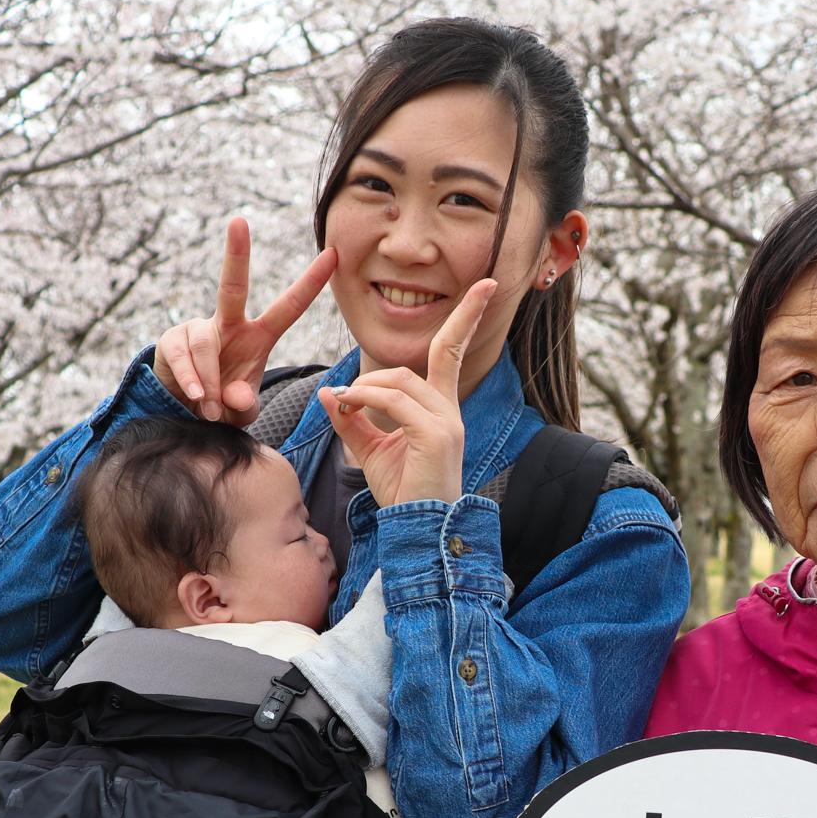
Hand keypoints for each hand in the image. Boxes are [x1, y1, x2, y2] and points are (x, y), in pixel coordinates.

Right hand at [154, 217, 336, 424]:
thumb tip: (235, 397)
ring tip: (211, 407)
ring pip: (206, 345)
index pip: (289, 307)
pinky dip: (192, 382)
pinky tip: (196, 397)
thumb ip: (244, 404)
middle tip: (239, 221)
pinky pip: (184, 358)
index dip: (310, 283)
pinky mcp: (173, 340)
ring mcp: (199, 328)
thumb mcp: (241, 409)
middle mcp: (229, 324)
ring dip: (210, 382)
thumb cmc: (223, 403)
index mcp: (258, 336)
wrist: (184, 411)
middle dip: (237, 253)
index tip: (333, 255)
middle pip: (233, 286)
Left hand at [316, 278, 492, 505]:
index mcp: (442, 409)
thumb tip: (330, 392)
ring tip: (343, 407)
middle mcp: (450, 410)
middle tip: (346, 399)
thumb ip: (352, 419)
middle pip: (417, 363)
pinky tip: (348, 407)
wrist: (419, 533)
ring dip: (363, 388)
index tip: (486, 284)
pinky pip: (393, 401)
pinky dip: (365, 398)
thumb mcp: (371, 451)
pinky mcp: (436, 435)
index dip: (467, 315)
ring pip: (398, 380)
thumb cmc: (401, 494)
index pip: (453, 351)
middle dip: (374, 375)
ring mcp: (447, 422)